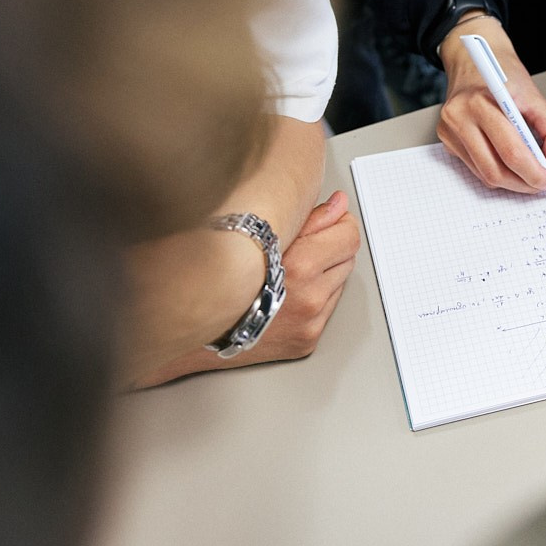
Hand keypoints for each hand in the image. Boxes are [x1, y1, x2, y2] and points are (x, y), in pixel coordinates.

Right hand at [215, 190, 360, 367]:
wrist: (195, 329)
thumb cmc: (220, 280)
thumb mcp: (261, 236)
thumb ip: (309, 219)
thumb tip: (339, 204)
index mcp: (300, 268)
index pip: (349, 236)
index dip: (341, 223)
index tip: (333, 220)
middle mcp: (309, 300)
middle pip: (348, 258)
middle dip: (331, 247)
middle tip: (304, 246)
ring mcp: (310, 323)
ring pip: (339, 283)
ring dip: (324, 273)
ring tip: (289, 272)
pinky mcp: (308, 341)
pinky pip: (327, 308)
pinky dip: (314, 297)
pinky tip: (288, 293)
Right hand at [437, 15, 545, 193]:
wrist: (474, 59)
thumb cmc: (502, 74)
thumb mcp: (535, 96)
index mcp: (480, 103)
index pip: (511, 151)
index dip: (535, 172)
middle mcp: (459, 118)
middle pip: (496, 169)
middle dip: (525, 183)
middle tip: (543, 182)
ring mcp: (449, 131)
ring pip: (485, 175)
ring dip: (512, 182)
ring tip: (530, 174)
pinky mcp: (447, 141)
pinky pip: (476, 169)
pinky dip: (498, 172)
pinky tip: (511, 164)